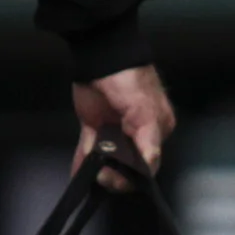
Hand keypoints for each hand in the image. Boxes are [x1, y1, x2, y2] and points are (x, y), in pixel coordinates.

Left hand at [71, 64, 176, 189]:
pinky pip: (90, 149)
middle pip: (127, 164)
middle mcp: (137, 133)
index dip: (133, 176)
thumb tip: (151, 169)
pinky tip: (78, 173)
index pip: (148, 163)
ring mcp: (114, 130)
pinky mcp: (94, 126)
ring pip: (107, 158)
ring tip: (90, 175)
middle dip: (114, 174)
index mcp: (156, 129)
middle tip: (101, 176)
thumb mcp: (145, 112)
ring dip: (98, 170)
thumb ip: (149, 143)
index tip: (116, 178)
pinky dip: (83, 161)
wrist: (101, 56)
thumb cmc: (129, 82)